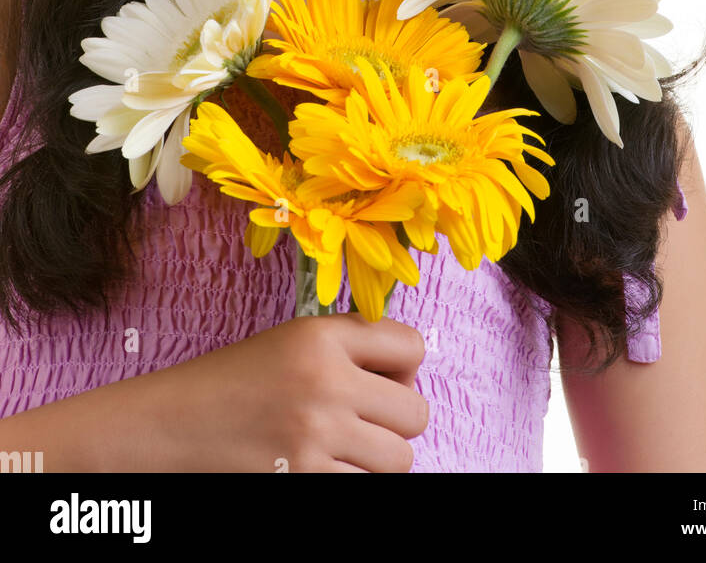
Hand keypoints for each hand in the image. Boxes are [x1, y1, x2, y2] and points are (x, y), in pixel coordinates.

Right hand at [159, 311, 428, 472]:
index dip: (404, 369)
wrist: (169, 427)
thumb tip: (409, 380)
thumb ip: (351, 349)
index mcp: (322, 337)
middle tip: (361, 424)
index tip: (380, 382)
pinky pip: (367, 489)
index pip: (413, 345)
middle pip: (415, 412)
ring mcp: (316, 437)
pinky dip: (353, 482)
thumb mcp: (291, 342)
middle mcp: (325, 382)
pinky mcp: (304, 483)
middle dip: (395, 422)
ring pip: (400, 460)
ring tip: (341, 451)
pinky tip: (323, 470)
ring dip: (377, 461)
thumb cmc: (234, 383)